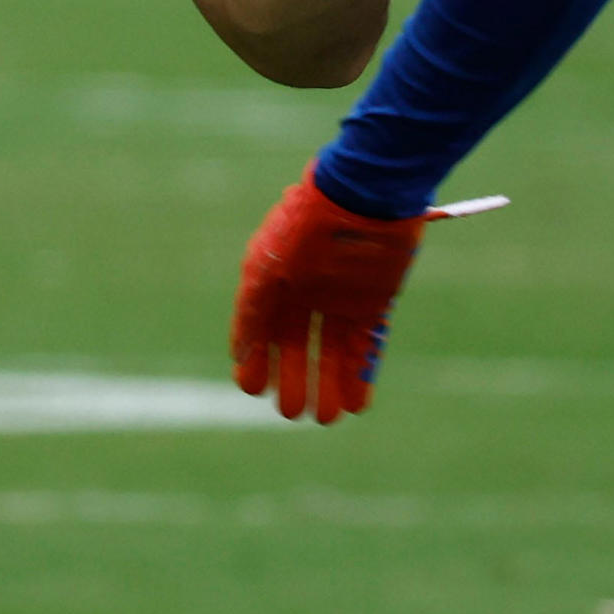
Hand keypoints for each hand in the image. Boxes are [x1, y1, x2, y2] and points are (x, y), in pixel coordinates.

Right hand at [232, 169, 424, 424]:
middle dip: (292, 380)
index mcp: (273, 280)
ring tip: (324, 418)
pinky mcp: (374, 302)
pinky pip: (365, 345)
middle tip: (290, 412)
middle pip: (295, 346)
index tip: (252, 388)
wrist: (365, 195)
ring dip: (326, 385)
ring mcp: (340, 297)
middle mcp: (305, 292)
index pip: (260, 330)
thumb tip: (239, 355)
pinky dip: (360, 374)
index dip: (255, 361)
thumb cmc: (307, 227)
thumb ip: (252, 313)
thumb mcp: (266, 270)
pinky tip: (355, 404)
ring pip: (331, 351)